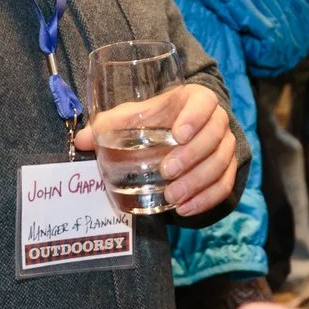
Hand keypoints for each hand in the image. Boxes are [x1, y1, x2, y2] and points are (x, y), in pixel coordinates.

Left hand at [72, 82, 236, 214]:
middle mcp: (217, 121)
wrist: (183, 132)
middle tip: (166, 171)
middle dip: (191, 156)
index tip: (178, 134)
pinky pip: (224, 185)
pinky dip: (206, 199)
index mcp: (197, 99)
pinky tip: (185, 209)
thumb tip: (81, 140)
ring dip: (197, 182)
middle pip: (213, 137)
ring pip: (220, 164)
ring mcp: (226, 146)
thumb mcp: (135, 116)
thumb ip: (110, 125)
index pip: (204, 103)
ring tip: (172, 197)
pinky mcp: (227, 169)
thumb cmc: (156, 118)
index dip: (195, 117)